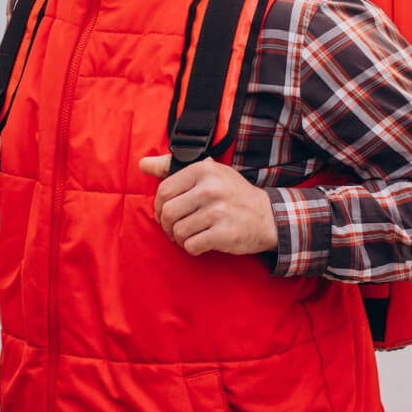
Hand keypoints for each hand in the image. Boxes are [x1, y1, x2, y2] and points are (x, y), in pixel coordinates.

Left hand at [138, 154, 278, 256]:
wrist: (268, 216)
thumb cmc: (233, 194)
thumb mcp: (209, 172)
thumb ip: (173, 167)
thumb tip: (142, 163)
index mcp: (203, 170)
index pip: (164, 190)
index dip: (158, 207)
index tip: (164, 213)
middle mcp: (210, 189)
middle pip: (167, 212)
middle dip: (166, 225)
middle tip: (173, 229)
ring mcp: (218, 212)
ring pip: (178, 231)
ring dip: (179, 238)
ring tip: (189, 235)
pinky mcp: (223, 234)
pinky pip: (191, 245)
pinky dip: (191, 247)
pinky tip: (200, 242)